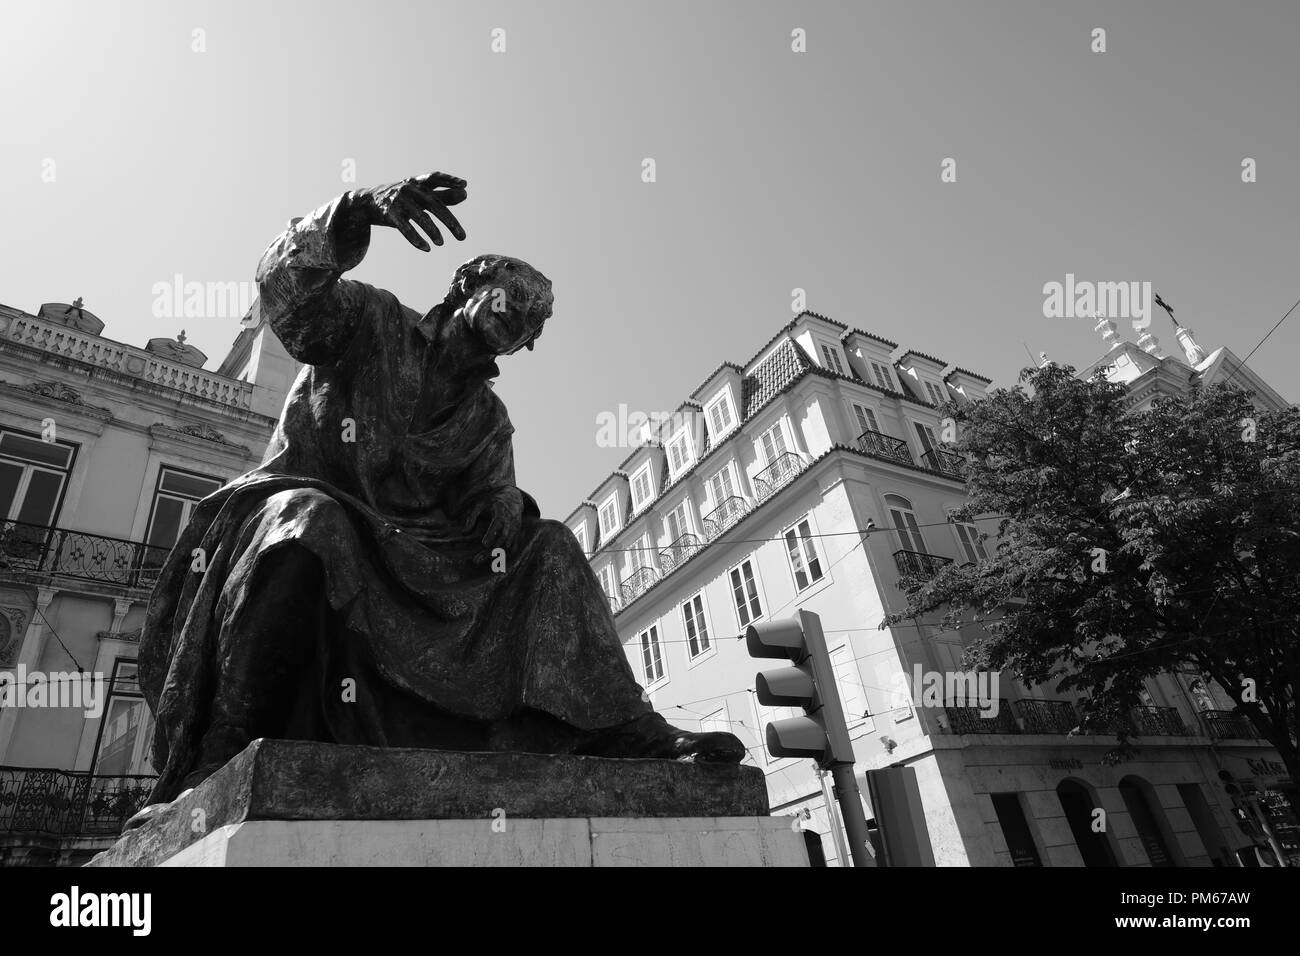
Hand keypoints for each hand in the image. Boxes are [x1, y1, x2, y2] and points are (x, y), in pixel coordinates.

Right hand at [353, 172, 467, 250]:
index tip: (464, 185)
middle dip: (449, 221)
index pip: (434, 178)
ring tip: (441, 243)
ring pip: (419, 217)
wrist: (369, 202)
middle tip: (462, 237)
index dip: (448, 180)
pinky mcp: (389, 213)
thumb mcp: (421, 195)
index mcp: (418, 183)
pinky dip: (416, 239)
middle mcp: (409, 189)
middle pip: (433, 203)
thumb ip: (442, 195)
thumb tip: (465, 193)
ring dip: (432, 231)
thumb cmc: (402, 198)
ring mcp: (399, 201)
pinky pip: (404, 228)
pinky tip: (426, 249)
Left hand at [464, 488, 522, 563]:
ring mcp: (516, 528)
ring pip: (508, 544)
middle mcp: (511, 520)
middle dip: (492, 549)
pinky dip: (505, 555)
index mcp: (501, 511)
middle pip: (504, 537)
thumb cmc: (493, 502)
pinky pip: (513, 547)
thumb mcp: (480, 505)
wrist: (513, 498)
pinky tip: (495, 561)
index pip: (498, 523)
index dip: (492, 534)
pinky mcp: (517, 534)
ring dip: (496, 554)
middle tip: (478, 559)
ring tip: (482, 560)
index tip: (484, 544)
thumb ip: (472, 518)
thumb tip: (464, 533)